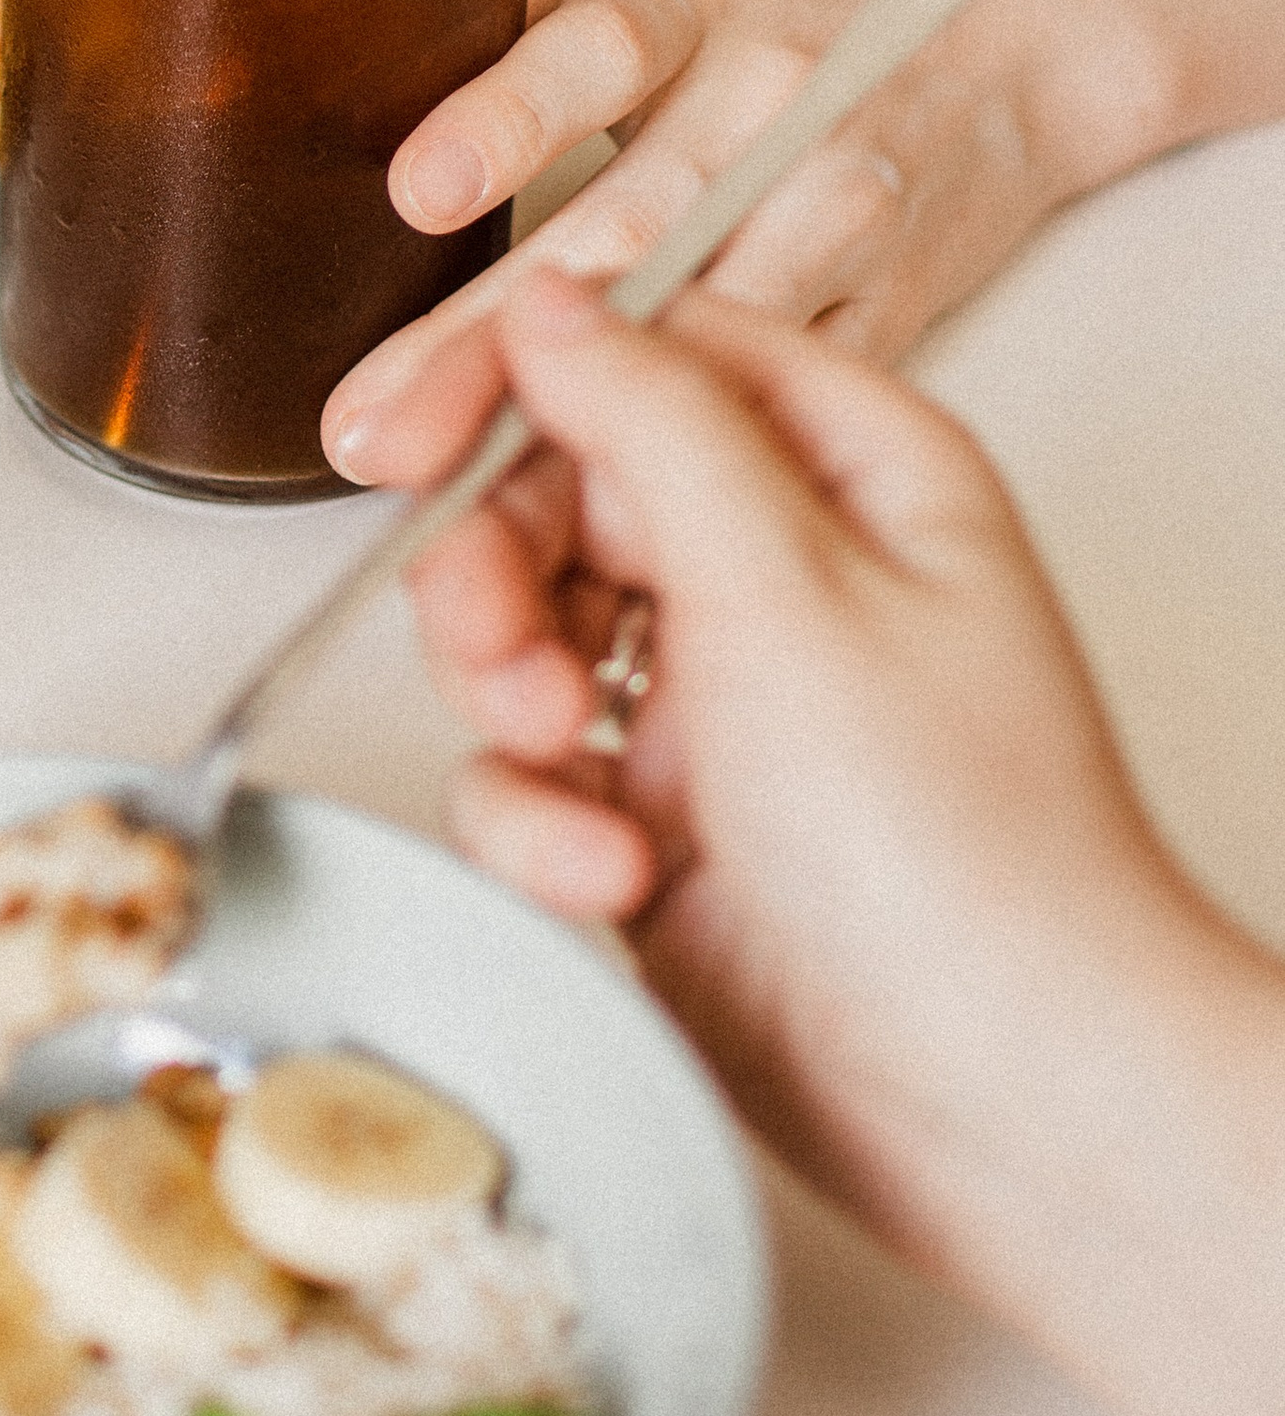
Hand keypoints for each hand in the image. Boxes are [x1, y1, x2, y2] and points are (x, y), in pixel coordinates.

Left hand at [322, 0, 1114, 484]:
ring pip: (700, 341)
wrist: (1021, 28)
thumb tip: (346, 60)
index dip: (509, 119)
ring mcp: (842, 214)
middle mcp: (776, 106)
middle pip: (627, 234)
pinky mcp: (891, 309)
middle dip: (491, 348)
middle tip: (378, 431)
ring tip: (451, 502)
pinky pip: (776, 405)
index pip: (599, 48)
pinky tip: (593, 540)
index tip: (420, 191)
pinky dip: (689, 473)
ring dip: (576, 435)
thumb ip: (522, 16)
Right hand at [387, 270, 1284, 1415]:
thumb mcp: (791, 589)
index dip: (513, 381)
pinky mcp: (664, 820)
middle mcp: (789, 570)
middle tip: (496, 651)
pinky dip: (540, 824)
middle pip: (562, 491)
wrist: (1011, 1109)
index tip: (405, 434)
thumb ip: (654, 423)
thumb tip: (559, 305)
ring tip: (557, 764)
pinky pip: (532, 777)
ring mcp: (723, 699)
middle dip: (498, 572)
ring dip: (508, 701)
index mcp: (855, 472)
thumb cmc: (968, 858)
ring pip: (525, 631)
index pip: (648, 350)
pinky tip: (607, 875)